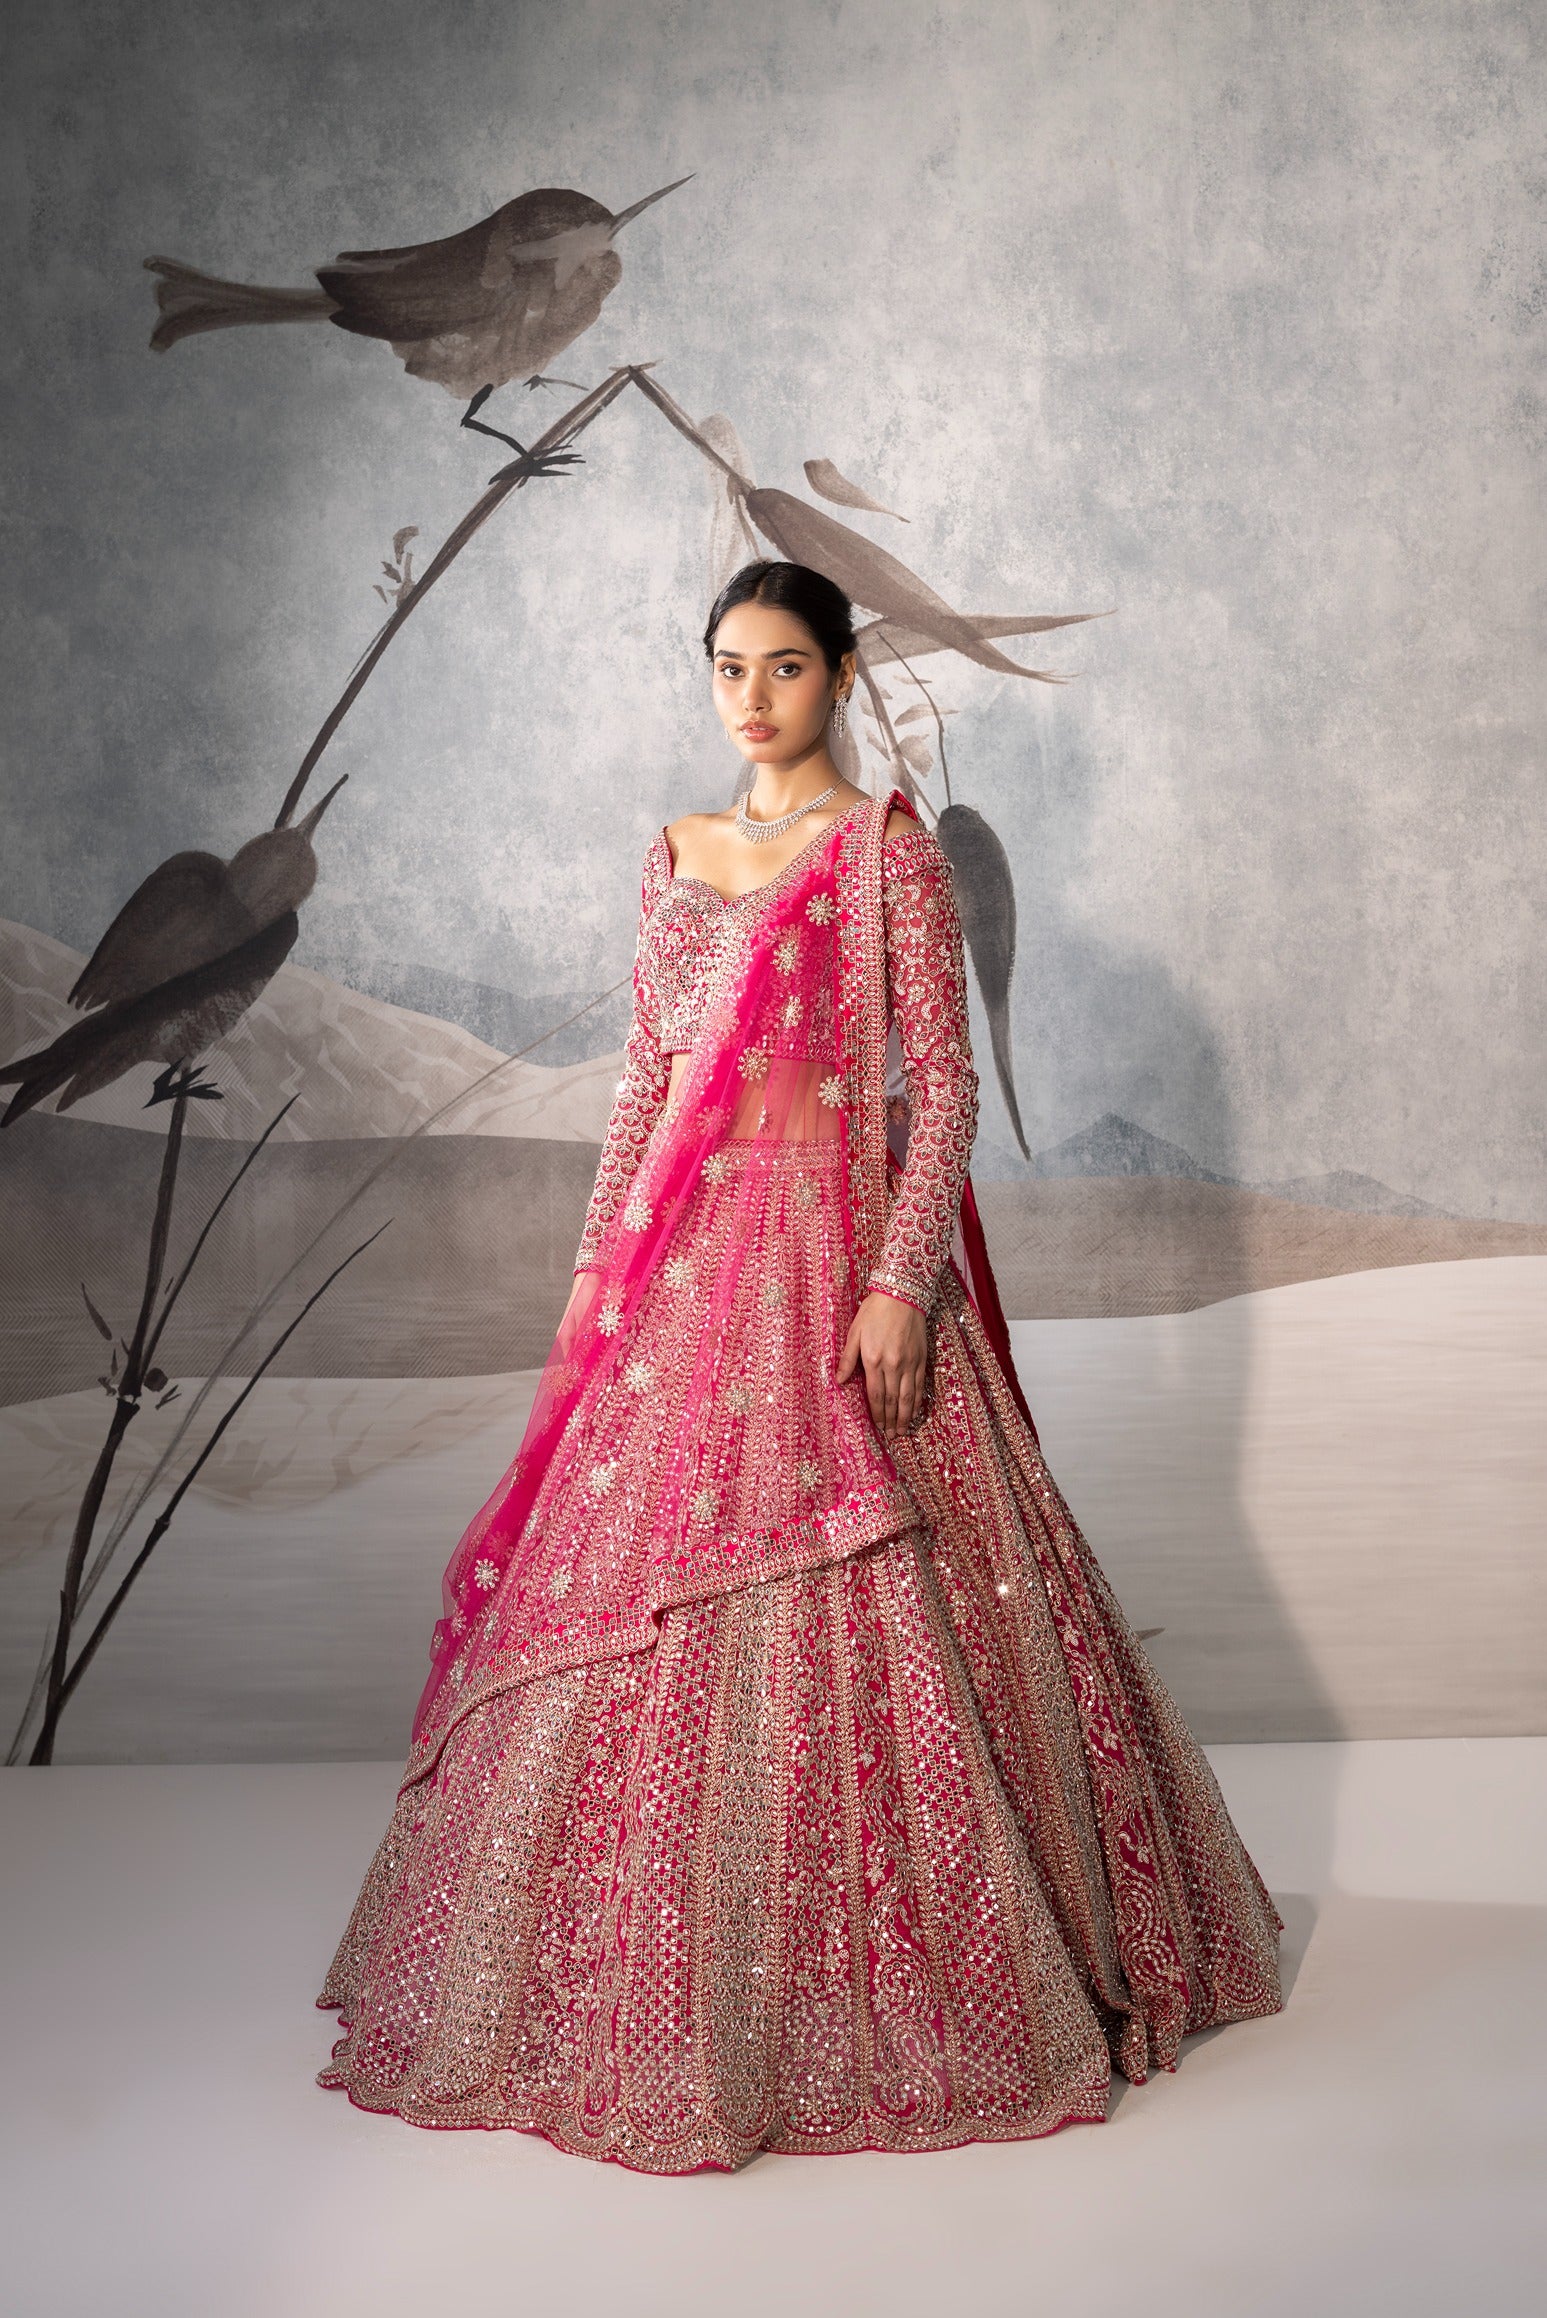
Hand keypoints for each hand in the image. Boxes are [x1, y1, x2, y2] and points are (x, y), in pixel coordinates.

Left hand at [836, 1291, 929, 1441]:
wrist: (902, 1294)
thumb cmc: (874, 1311)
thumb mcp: (854, 1332)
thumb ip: (847, 1358)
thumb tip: (839, 1380)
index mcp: (874, 1360)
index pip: (875, 1395)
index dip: (877, 1414)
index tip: (878, 1427)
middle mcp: (894, 1365)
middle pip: (892, 1401)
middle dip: (891, 1421)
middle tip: (891, 1436)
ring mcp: (910, 1363)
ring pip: (908, 1397)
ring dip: (905, 1417)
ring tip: (903, 1431)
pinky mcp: (922, 1358)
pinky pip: (920, 1386)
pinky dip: (918, 1402)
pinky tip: (915, 1412)